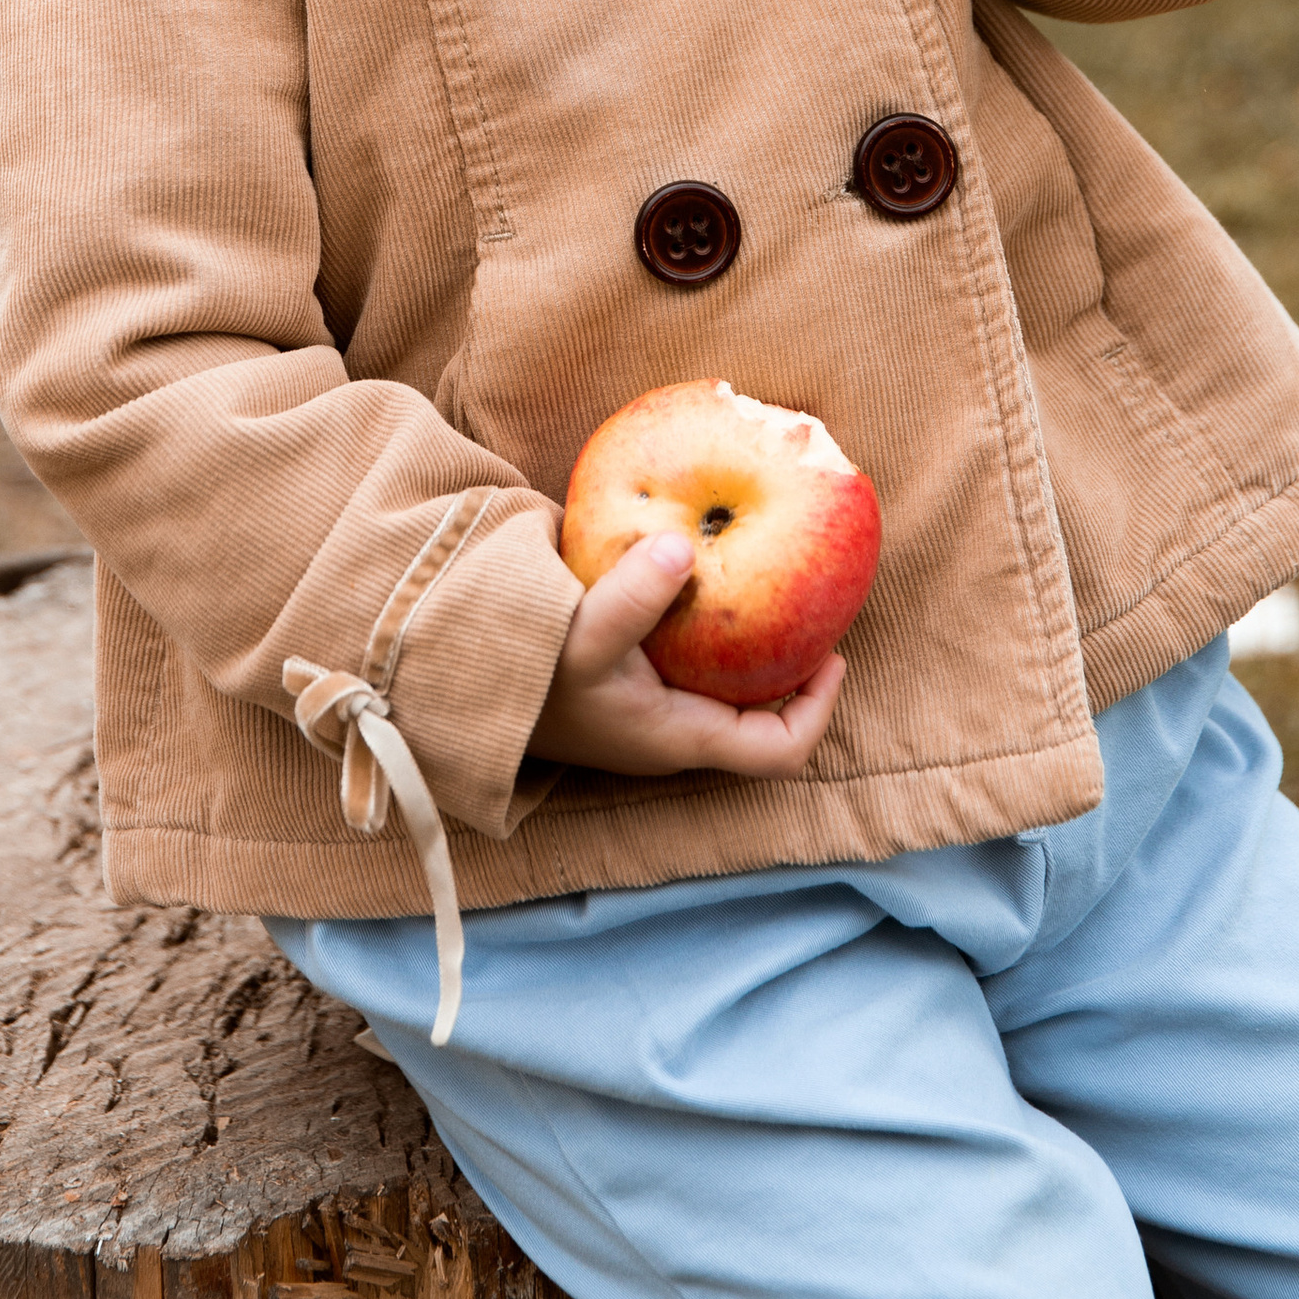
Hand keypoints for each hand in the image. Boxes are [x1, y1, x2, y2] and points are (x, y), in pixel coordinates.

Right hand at [526, 533, 846, 778]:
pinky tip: (705, 574)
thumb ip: (632, 597)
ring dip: (754, 646)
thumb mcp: (578, 639)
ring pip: (730, 687)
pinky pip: (694, 661)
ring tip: (772, 583)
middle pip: (764, 717)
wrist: (467, 686)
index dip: (818, 708)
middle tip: (809, 605)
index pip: (778, 750)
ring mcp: (655, 711)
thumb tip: (685, 548)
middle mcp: (677, 731)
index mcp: (681, 736)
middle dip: (794, 666)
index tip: (832, 651)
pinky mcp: (634, 684)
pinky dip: (712, 627)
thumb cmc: (527, 678)